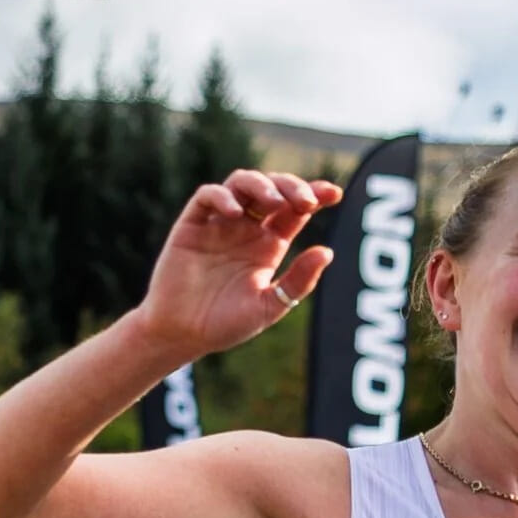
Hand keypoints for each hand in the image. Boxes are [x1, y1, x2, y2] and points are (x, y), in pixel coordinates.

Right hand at [137, 170, 343, 361]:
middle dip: (291, 187)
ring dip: (260, 185)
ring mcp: (220, 223)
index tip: (334, 194)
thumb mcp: (269, 306)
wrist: (182, 334)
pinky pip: (208, 197)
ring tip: (273, 202)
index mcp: (269, 245)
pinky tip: (235, 214)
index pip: (295, 210)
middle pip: (272, 190)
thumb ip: (298, 282)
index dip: (314, 195)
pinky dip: (222, 197)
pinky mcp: (193, 224)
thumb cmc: (226, 324)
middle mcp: (246, 229)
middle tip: (306, 200)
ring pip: (242, 184)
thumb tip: (327, 251)